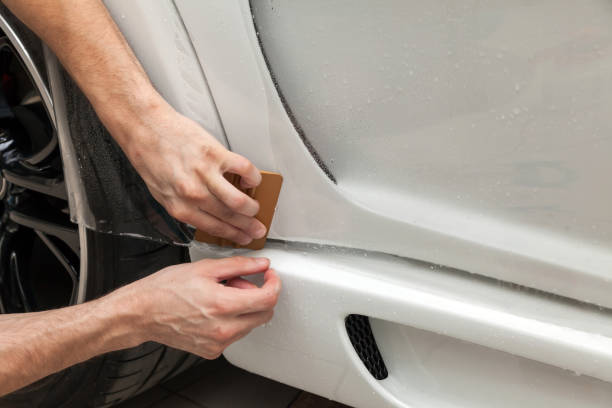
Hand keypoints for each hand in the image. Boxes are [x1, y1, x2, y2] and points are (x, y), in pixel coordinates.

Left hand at [113, 100, 266, 245]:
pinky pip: (244, 169)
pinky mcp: (214, 154)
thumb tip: (206, 215)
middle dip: (248, 227)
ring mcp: (205, 174)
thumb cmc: (150, 157)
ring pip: (238, 201)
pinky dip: (253, 177)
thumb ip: (184, 206)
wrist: (144, 128)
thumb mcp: (162, 192)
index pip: (214, 228)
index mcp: (179, 206)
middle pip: (229, 217)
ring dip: (252, 207)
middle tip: (257, 228)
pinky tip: (251, 179)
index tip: (243, 238)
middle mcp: (192, 193)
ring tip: (256, 207)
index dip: (233, 236)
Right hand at [114, 257, 279, 358]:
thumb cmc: (165, 289)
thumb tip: (261, 264)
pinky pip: (235, 335)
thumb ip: (239, 265)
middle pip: (264, 314)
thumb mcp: (205, 268)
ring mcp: (218, 343)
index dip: (274, 283)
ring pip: (250, 325)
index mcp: (223, 305)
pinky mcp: (211, 351)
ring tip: (221, 295)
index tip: (270, 275)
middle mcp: (223, 329)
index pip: (268, 299)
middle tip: (239, 282)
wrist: (141, 312)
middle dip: (258, 295)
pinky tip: (214, 310)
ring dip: (245, 308)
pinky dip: (232, 321)